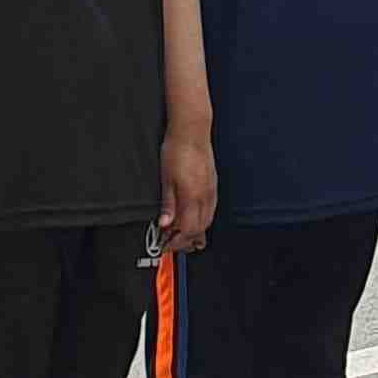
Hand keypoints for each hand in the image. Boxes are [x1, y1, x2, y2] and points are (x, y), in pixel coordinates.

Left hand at [159, 132, 216, 253]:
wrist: (192, 132)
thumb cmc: (177, 151)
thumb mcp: (166, 179)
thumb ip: (168, 205)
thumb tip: (165, 224)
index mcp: (193, 197)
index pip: (189, 229)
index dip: (177, 241)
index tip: (165, 244)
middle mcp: (206, 197)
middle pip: (200, 229)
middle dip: (185, 240)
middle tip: (170, 243)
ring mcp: (212, 191)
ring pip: (207, 221)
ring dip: (195, 232)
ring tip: (180, 235)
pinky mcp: (213, 186)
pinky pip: (210, 210)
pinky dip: (201, 220)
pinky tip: (193, 219)